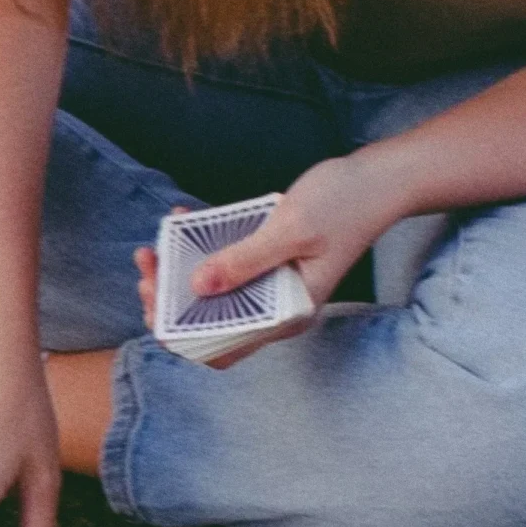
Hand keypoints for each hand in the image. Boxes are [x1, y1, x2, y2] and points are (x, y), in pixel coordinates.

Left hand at [135, 158, 403, 359]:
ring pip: (215, 292)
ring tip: (156, 245)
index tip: (154, 300)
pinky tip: (183, 220)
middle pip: (211, 322)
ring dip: (180, 273)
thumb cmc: (343, 204)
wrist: (378, 179)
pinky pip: (227, 262)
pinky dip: (202, 247)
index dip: (180, 334)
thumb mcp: (289, 230)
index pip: (221, 347)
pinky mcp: (269, 259)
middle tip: (147, 265)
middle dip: (172, 300)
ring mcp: (272, 283)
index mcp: (287, 314)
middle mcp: (276, 307)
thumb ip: (244, 260)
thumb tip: (196, 288)